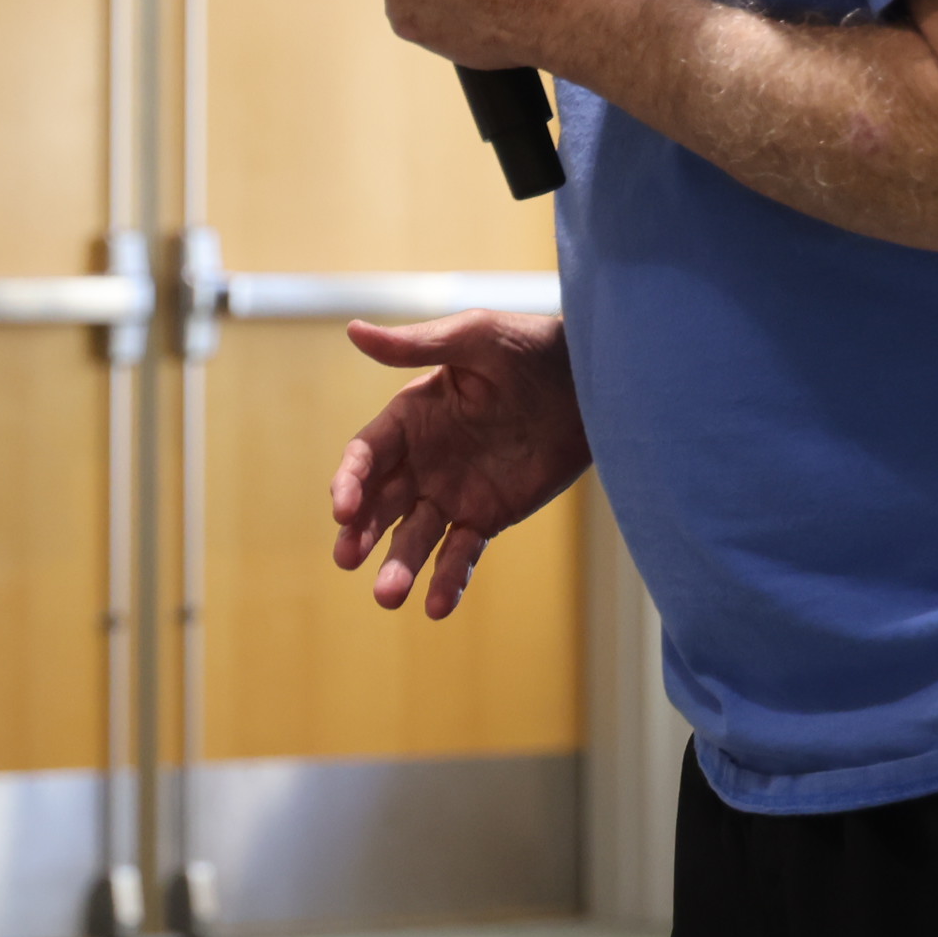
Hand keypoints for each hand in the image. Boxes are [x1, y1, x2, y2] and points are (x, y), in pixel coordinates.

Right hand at [328, 311, 590, 617]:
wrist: (594, 382)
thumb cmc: (532, 347)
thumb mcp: (475, 337)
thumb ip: (416, 345)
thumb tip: (353, 330)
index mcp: (410, 417)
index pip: (366, 455)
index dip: (350, 481)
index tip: (343, 509)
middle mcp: (423, 460)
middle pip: (380, 502)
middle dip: (360, 532)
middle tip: (347, 559)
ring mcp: (453, 492)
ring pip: (415, 536)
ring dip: (399, 565)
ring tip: (388, 597)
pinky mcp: (488, 517)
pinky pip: (461, 553)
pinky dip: (448, 580)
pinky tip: (436, 607)